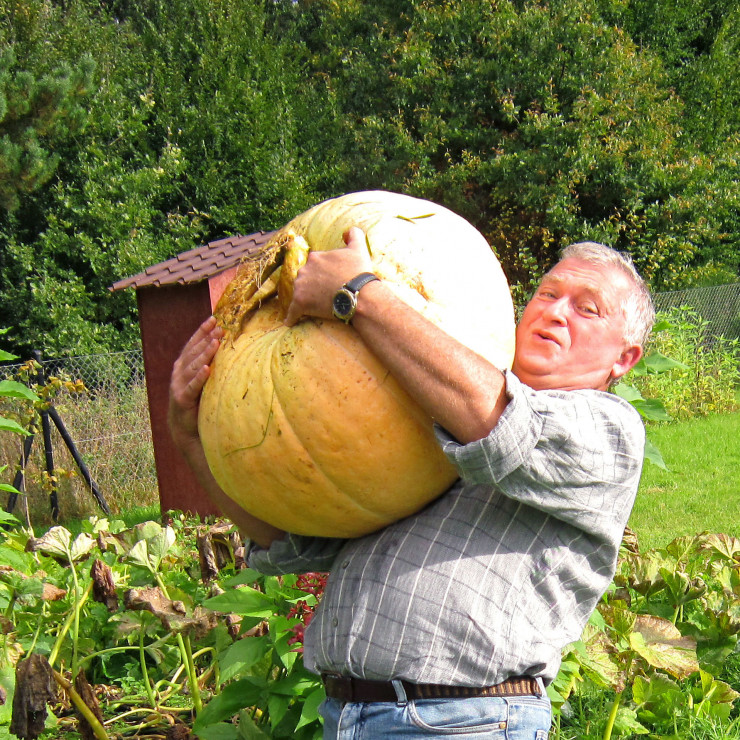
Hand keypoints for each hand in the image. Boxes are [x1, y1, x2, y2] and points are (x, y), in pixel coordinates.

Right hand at [168, 316, 222, 450]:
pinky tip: (207, 369)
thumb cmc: (198, 399)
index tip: (213, 319)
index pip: (193, 344)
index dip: (202, 331)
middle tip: (220, 329)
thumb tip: (225, 345)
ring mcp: (179, 385)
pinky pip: (193, 387)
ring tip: (215, 343)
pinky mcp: (182, 399)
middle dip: (207, 339)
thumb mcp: (202, 378)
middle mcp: (179, 372)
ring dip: (205, 354)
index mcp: (183, 364)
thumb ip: (209, 363)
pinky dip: (199, 378)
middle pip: (194, 352)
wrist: (185, 427)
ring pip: (193, 366)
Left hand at [283, 226, 373, 326]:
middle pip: (305, 278)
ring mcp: (301, 287)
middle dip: (312, 284)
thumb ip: (353, 235)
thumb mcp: (359, 248)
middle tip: (324, 293)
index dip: (322, 271)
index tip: (329, 279)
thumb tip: (347, 231)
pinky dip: (291, 317)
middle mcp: (304, 270)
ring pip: (298, 293)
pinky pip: (292, 312)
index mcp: (315, 257)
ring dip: (304, 298)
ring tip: (314, 306)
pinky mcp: (300, 303)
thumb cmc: (359, 272)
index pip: (314, 263)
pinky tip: (290, 321)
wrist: (359, 295)